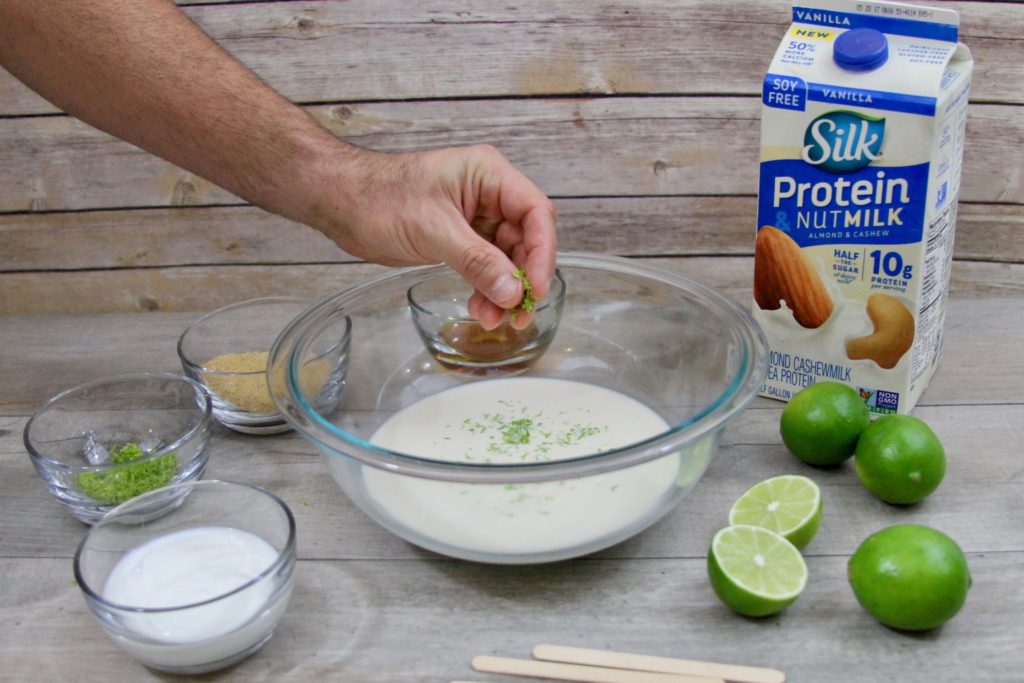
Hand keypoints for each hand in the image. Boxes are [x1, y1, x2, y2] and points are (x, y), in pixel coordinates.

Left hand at [310, 144, 557, 329]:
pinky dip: (487, 289)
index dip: (543, 253)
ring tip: (494, 319)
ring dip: (504, 290)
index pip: (535, 213)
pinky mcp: (461, 238)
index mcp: (489, 175)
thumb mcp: (433, 230)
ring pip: (507, 258)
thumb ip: (477, 261)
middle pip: (527, 239)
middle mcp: (489, 194)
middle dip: (524, 278)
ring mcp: (476, 217)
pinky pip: (486, 266)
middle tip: (519, 314)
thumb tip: (512, 291)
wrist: (342, 202)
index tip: (536, 290)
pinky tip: (481, 309)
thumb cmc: (380, 198)